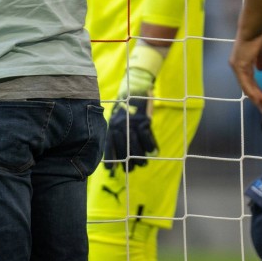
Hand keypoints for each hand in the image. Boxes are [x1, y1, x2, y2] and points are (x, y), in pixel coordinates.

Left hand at [104, 41, 163, 168]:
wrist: (135, 88)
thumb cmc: (125, 106)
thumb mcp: (116, 117)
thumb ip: (115, 131)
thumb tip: (116, 149)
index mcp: (111, 125)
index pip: (108, 146)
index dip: (110, 160)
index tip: (110, 172)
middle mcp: (119, 125)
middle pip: (123, 148)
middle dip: (126, 161)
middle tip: (130, 170)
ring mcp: (132, 123)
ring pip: (135, 145)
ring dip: (140, 157)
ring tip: (143, 164)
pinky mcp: (143, 120)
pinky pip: (147, 136)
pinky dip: (151, 145)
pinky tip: (153, 152)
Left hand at [230, 25, 261, 113]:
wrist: (255, 26)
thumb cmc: (260, 34)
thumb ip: (261, 60)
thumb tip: (261, 69)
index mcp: (242, 62)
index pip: (249, 81)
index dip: (257, 91)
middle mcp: (237, 66)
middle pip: (247, 87)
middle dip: (257, 100)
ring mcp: (237, 67)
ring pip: (247, 88)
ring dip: (258, 98)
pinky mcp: (240, 67)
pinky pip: (247, 84)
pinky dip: (255, 93)